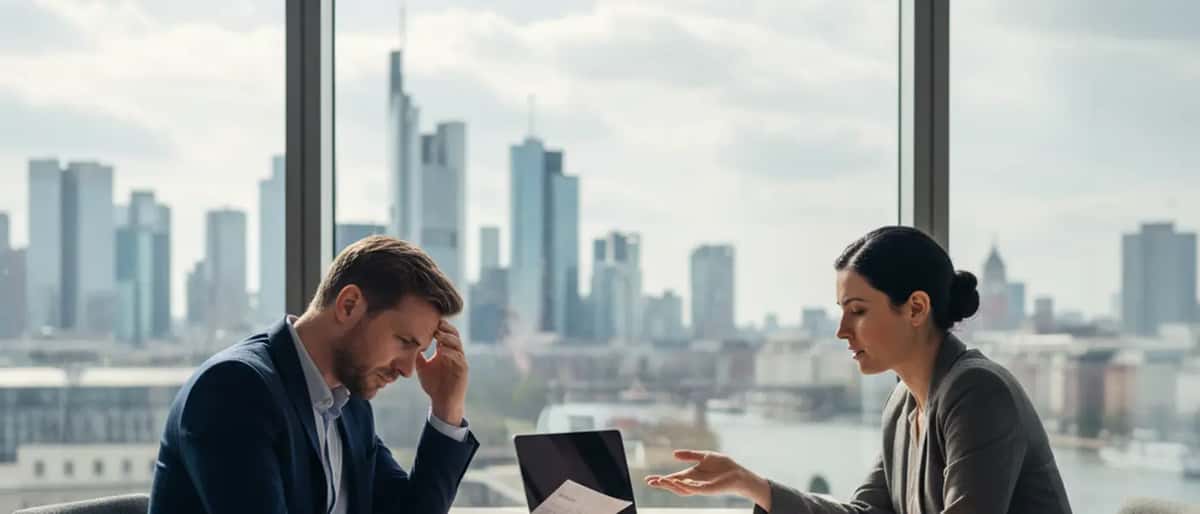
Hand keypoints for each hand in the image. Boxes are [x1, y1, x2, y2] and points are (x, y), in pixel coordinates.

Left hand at [417, 319, 467, 425]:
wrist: (442, 402)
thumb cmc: (433, 385)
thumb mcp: (422, 367)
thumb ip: (418, 355)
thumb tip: (408, 343)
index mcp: (446, 350)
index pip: (445, 333)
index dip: (439, 326)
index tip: (428, 320)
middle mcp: (455, 353)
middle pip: (454, 334)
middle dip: (445, 328)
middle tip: (435, 324)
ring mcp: (460, 360)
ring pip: (457, 344)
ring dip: (448, 338)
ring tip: (437, 334)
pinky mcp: (463, 370)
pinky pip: (458, 357)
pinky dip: (450, 352)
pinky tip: (441, 350)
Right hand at [645, 450, 770, 508]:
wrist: (739, 474)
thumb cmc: (723, 466)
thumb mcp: (704, 456)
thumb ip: (690, 455)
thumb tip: (673, 454)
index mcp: (691, 475)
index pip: (673, 478)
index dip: (661, 479)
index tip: (648, 479)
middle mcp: (694, 483)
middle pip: (674, 485)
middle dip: (662, 484)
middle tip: (650, 482)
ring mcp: (700, 487)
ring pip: (682, 489)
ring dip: (671, 486)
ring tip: (661, 481)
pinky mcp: (709, 489)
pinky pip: (695, 488)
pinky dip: (686, 486)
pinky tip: (678, 482)